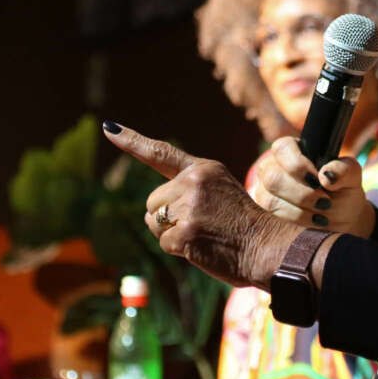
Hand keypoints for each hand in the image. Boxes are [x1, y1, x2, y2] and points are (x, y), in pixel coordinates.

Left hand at [102, 122, 302, 288]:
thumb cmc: (243, 225)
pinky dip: (178, 250)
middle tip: (200, 224)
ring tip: (203, 234)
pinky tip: (201, 247)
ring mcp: (189, 206)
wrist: (268, 247)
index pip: (161, 152)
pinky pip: (164, 243)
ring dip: (171, 234)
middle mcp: (194, 181)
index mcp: (203, 168)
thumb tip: (153, 209)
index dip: (131, 141)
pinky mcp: (185, 231)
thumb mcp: (220, 191)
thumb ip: (190, 189)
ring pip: (154, 222)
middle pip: (153, 201)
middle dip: (167, 217)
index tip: (109, 128)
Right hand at [253, 137, 374, 237]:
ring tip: (323, 213)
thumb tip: (325, 176)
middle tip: (325, 202)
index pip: (282, 148)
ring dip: (301, 210)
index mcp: (292, 149)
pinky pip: (271, 217)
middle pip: (272, 177)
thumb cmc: (344, 191)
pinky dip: (297, 220)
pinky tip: (314, 221)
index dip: (298, 165)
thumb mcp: (352, 178)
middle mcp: (273, 166)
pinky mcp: (264, 210)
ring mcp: (265, 189)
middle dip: (302, 194)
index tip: (319, 180)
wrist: (342, 219)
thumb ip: (344, 170)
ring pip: (270, 200)